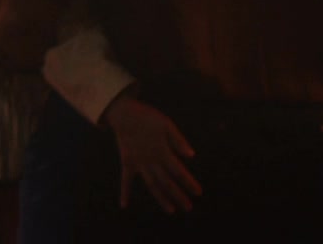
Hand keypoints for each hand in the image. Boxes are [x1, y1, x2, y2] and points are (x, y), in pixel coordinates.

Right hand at [101, 94, 200, 213]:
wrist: (124, 113)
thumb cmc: (148, 117)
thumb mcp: (166, 124)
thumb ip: (178, 140)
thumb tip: (191, 155)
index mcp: (162, 152)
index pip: (179, 171)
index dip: (189, 183)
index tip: (198, 193)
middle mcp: (151, 161)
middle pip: (167, 182)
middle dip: (178, 195)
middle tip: (189, 207)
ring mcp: (138, 164)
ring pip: (151, 185)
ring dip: (161, 198)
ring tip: (171, 210)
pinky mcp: (127, 162)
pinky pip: (125, 180)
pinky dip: (124, 192)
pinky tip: (124, 205)